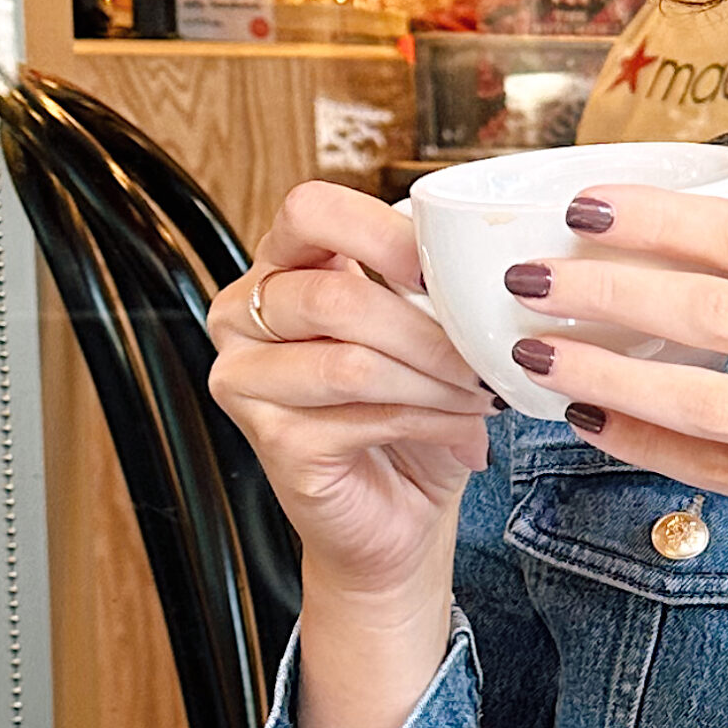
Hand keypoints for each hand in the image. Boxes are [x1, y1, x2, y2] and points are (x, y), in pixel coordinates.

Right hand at [206, 178, 493, 611]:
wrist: (397, 516)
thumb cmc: (410, 416)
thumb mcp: (426, 334)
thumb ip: (429, 290)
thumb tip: (478, 268)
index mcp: (281, 268)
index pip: (310, 211)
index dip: (383, 234)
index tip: (446, 269)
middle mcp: (244, 316)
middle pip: (336, 295)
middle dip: (429, 328)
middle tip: (484, 354)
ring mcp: (245, 381)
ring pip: (353, 361)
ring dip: (435, 378)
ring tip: (481, 393)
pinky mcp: (270, 440)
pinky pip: (363, 415)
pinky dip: (431, 420)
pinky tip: (464, 429)